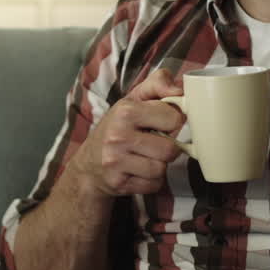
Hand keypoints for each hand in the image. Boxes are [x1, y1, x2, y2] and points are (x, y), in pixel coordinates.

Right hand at [73, 69, 184, 197]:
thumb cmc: (117, 128)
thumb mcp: (133, 100)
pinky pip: (154, 185)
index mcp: (125, 111)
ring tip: (142, 157)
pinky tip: (137, 171)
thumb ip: (158, 84)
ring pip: (162, 168)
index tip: (159, 124)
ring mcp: (116, 161)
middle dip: (166, 148)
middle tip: (151, 143)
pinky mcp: (119, 183)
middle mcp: (118, 136)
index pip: (174, 118)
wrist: (89, 164)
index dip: (171, 122)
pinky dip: (150, 181)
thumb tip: (180, 89)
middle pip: (171, 149)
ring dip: (157, 165)